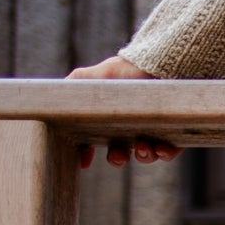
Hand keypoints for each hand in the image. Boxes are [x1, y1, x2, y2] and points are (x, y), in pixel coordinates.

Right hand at [66, 55, 181, 168]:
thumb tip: (51, 97)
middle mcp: (128, 128)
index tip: (83, 163)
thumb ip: (74, 86)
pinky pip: (168, 151)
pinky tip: (160, 147)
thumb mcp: (94, 77)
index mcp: (107, 119)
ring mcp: (151, 132)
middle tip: (117, 156)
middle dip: (117, 158)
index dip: (86, 153)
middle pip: (120, 154)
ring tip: (142, 146)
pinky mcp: (173, 133)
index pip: (94, 141)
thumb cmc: (125, 69)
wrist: (161, 61)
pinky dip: (163, 153)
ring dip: (142, 156)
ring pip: (145, 155)